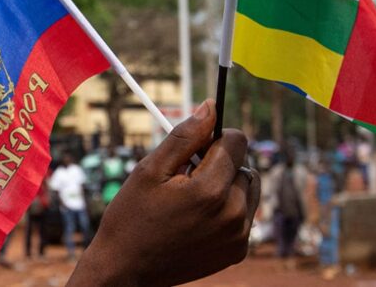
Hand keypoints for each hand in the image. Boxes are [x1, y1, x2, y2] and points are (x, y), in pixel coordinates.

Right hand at [67, 99, 259, 286]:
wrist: (127, 268)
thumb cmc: (132, 215)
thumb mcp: (150, 169)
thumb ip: (184, 136)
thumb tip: (210, 106)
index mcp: (210, 189)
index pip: (237, 141)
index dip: (215, 137)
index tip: (194, 147)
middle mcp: (233, 213)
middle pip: (244, 164)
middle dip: (219, 162)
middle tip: (185, 176)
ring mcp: (238, 235)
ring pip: (248, 189)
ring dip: (227, 185)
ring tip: (192, 197)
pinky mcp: (238, 251)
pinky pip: (245, 214)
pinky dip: (227, 209)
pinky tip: (197, 218)